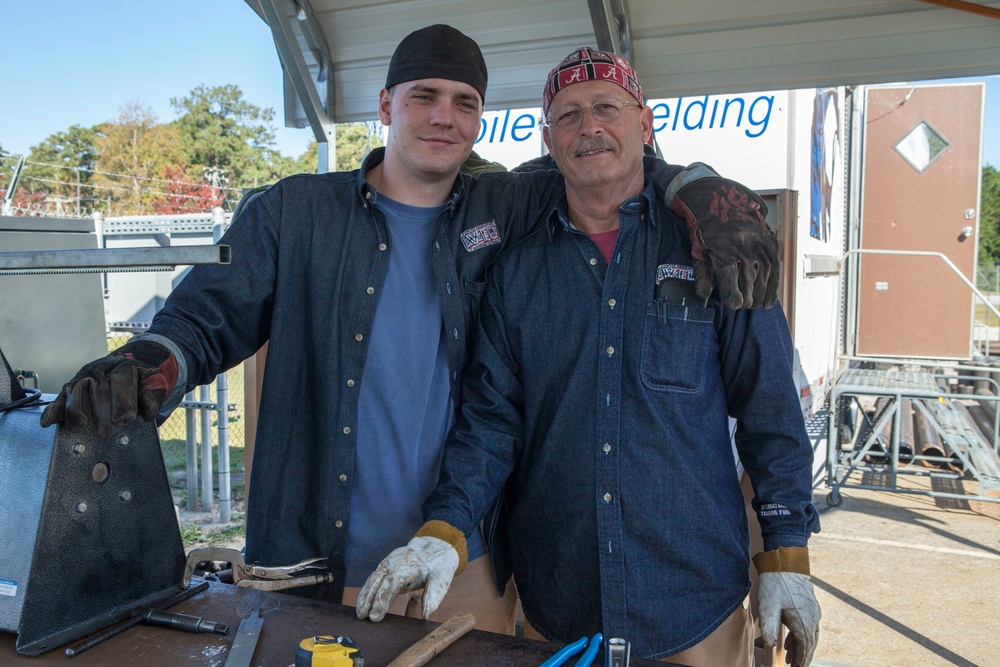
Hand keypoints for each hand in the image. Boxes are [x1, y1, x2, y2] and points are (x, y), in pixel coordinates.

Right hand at [39, 339, 177, 437]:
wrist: (128, 368)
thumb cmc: (141, 382)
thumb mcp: (153, 386)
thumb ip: (152, 398)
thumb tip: (147, 413)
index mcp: (124, 366)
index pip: (121, 380)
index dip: (123, 401)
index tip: (125, 420)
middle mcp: (101, 369)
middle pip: (98, 388)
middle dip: (101, 412)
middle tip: (106, 433)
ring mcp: (83, 376)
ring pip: (76, 390)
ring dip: (76, 411)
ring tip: (80, 428)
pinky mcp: (71, 388)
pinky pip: (60, 398)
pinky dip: (53, 410)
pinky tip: (48, 422)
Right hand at [355, 536, 458, 621]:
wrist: (435, 546)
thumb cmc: (439, 564)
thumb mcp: (442, 579)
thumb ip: (433, 596)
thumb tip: (425, 616)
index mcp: (408, 567)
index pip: (391, 585)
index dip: (382, 601)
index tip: (375, 616)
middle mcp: (395, 564)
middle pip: (378, 582)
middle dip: (369, 600)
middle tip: (363, 617)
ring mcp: (389, 563)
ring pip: (373, 579)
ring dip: (364, 596)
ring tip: (359, 614)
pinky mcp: (386, 566)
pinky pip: (373, 578)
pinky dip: (367, 590)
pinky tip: (362, 603)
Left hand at [671, 177, 778, 308]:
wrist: (719, 197)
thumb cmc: (704, 228)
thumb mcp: (698, 250)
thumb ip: (702, 275)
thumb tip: (704, 298)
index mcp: (723, 251)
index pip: (730, 281)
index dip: (734, 298)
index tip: (734, 305)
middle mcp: (743, 247)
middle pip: (749, 283)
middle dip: (747, 299)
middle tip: (743, 306)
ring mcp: (758, 244)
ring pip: (764, 277)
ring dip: (760, 295)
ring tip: (755, 305)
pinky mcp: (769, 241)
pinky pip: (775, 267)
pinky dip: (773, 286)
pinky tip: (769, 300)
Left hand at [758, 572, 820, 666]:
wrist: (785, 564)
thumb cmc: (775, 584)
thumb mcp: (768, 605)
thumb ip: (769, 626)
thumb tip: (771, 644)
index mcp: (804, 620)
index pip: (805, 646)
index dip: (801, 659)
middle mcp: (812, 618)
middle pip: (810, 643)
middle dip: (803, 657)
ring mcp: (813, 611)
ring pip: (810, 635)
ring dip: (801, 647)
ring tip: (791, 658)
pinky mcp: (810, 606)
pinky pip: (808, 626)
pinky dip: (801, 636)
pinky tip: (791, 640)